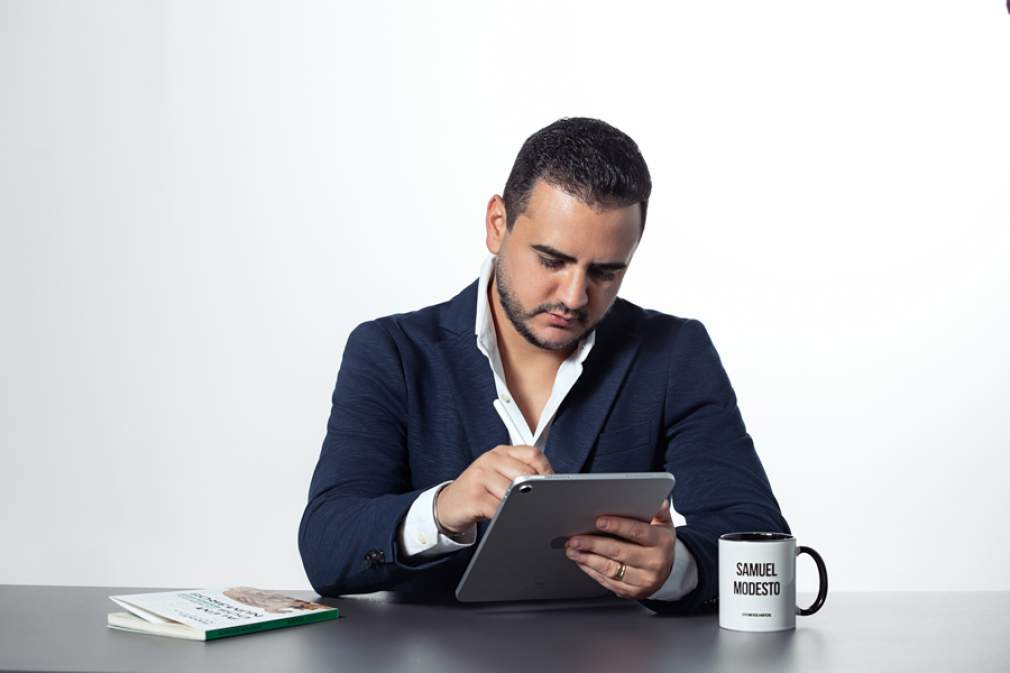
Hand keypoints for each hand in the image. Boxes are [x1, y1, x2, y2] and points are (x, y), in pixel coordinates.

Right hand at [435, 445, 552, 533]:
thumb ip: (520, 473)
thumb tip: (548, 486)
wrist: (448, 505)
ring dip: (521, 506)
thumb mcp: (498, 474)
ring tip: (519, 512)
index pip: (533, 454)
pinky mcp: (474, 497)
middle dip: (537, 492)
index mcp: (501, 452)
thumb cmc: (479, 491)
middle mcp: (490, 460)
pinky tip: (506, 518)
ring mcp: (480, 476)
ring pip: (514, 493)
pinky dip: (507, 516)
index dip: (547, 471)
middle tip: (539, 503)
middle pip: (526, 475)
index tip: (552, 486)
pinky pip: (499, 508)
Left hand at [565, 499, 675, 599]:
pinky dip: (591, 571)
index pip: (637, 532)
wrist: (667, 572)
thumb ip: (658, 512)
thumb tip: (658, 501)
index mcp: (661, 542)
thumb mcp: (664, 524)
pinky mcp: (633, 592)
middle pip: (619, 552)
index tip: (598, 521)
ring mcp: (644, 580)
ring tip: (572, 550)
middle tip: (575, 539)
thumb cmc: (659, 542)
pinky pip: (608, 582)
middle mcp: (654, 563)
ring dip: (587, 559)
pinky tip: (582, 561)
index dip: (617, 526)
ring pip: (611, 569)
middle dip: (593, 544)